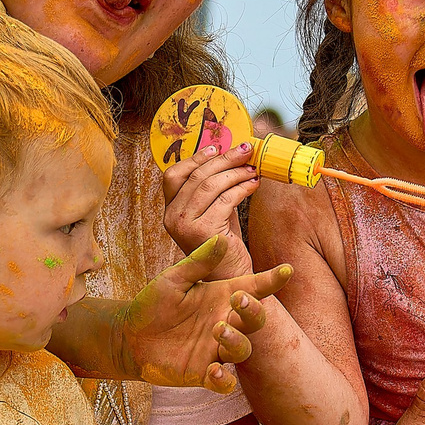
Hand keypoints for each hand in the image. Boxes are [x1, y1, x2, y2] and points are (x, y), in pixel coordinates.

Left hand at [115, 235, 286, 392]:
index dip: (272, 280)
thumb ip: (197, 263)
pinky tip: (214, 371)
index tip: (287, 270)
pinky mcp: (203, 374)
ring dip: (236, 340)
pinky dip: (224, 380)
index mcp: (221, 297)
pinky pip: (224, 382)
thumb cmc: (152, 304)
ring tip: (218, 330)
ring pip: (242, 349)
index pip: (253, 289)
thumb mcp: (173, 279)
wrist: (129, 337)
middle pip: (255, 320)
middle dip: (254, 311)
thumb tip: (220, 238)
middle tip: (239, 301)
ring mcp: (216, 350)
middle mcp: (225, 323)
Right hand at [160, 134, 258, 275]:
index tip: (217, 147)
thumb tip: (231, 156)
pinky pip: (225, 199)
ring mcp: (184, 225)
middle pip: (196, 176)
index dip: (196, 158)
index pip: (174, 175)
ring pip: (210, 185)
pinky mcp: (203, 232)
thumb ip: (216, 190)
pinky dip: (242, 188)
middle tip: (246, 151)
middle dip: (224, 159)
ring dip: (236, 173)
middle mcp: (172, 217)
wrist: (231, 277)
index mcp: (170, 211)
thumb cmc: (225, 245)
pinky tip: (254, 185)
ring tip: (253, 170)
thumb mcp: (215, 212)